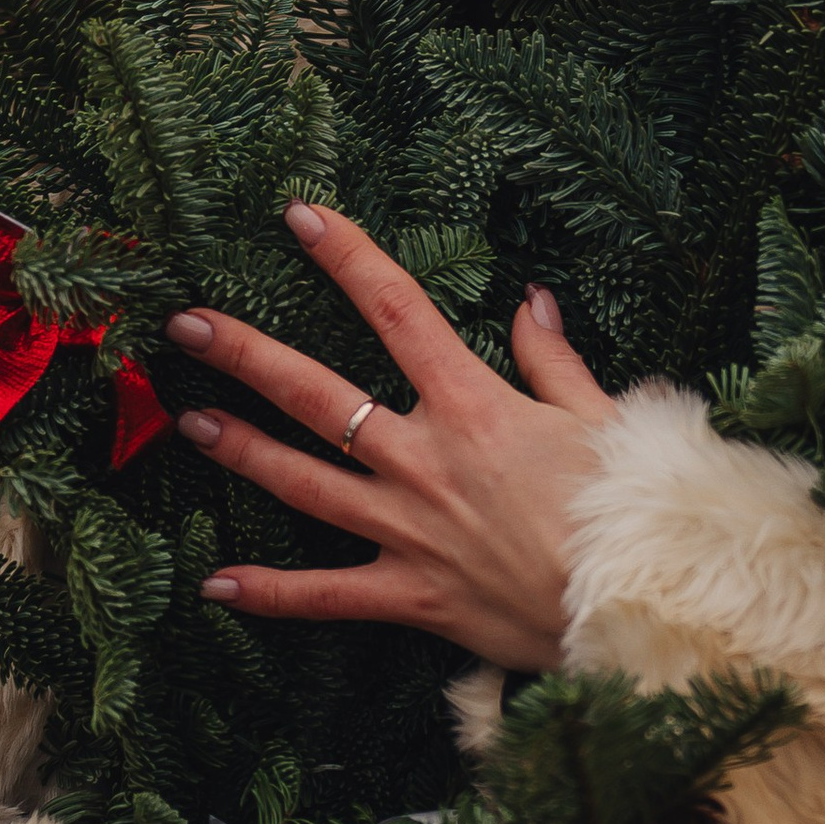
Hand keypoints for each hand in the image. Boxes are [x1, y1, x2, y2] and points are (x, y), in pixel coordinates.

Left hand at [167, 204, 616, 674]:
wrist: (637, 606)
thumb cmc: (629, 510)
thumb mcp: (601, 415)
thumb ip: (552, 358)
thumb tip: (530, 299)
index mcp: (474, 406)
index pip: (397, 310)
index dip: (346, 256)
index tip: (299, 217)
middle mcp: (425, 461)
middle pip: (317, 395)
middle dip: (246, 354)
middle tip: (187, 324)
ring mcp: (409, 529)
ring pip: (304, 483)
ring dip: (242, 450)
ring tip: (188, 422)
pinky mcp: (409, 595)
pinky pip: (325, 595)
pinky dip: (269, 593)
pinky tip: (214, 584)